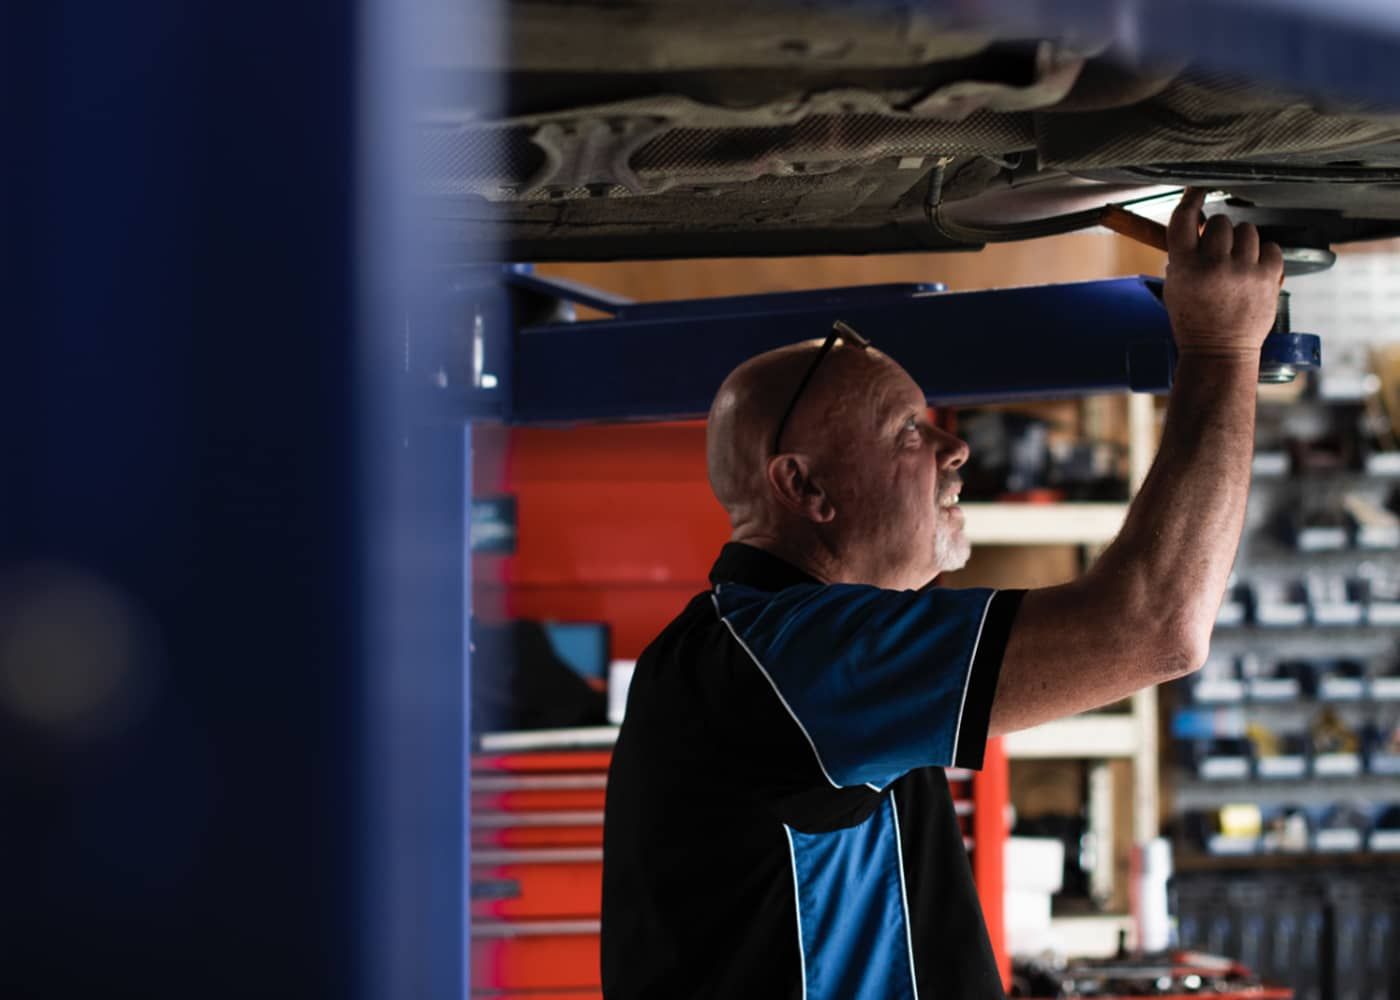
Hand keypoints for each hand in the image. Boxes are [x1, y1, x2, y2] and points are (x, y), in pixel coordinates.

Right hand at [1163, 188, 1283, 360]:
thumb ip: (1182, 257)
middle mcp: (1212, 265)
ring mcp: (1242, 271)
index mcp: (1184, 267)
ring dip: (1242, 242)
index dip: (1192, 198)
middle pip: (1221, 222)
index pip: (1185, 218)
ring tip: (1237, 262)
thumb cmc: (1194, 320)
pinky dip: (1263, 254)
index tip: (1198, 191)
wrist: (1219, 351)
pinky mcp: (1267, 278)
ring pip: (1247, 230)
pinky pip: (1270, 246)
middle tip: (1218, 250)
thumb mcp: (1174, 288)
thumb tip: (1197, 225)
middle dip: (1219, 232)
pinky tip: (1254, 268)